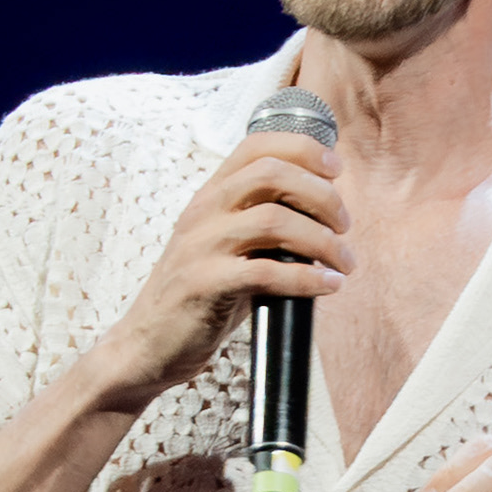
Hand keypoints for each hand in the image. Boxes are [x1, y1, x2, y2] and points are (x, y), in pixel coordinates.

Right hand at [95, 131, 352, 410]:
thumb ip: (264, 225)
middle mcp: (203, 211)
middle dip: (322, 195)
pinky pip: (265, 272)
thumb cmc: (199, 296)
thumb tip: (326, 217)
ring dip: (322, 240)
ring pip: (274, 220)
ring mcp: (200, 246)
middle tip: (345, 224)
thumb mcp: (228, 247)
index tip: (337, 168)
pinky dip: (306, 278)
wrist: (147, 344)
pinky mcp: (203, 285)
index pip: (256, 146)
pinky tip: (328, 286)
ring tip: (345, 262)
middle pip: (272, 174)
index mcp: (210, 195)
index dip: (303, 149)